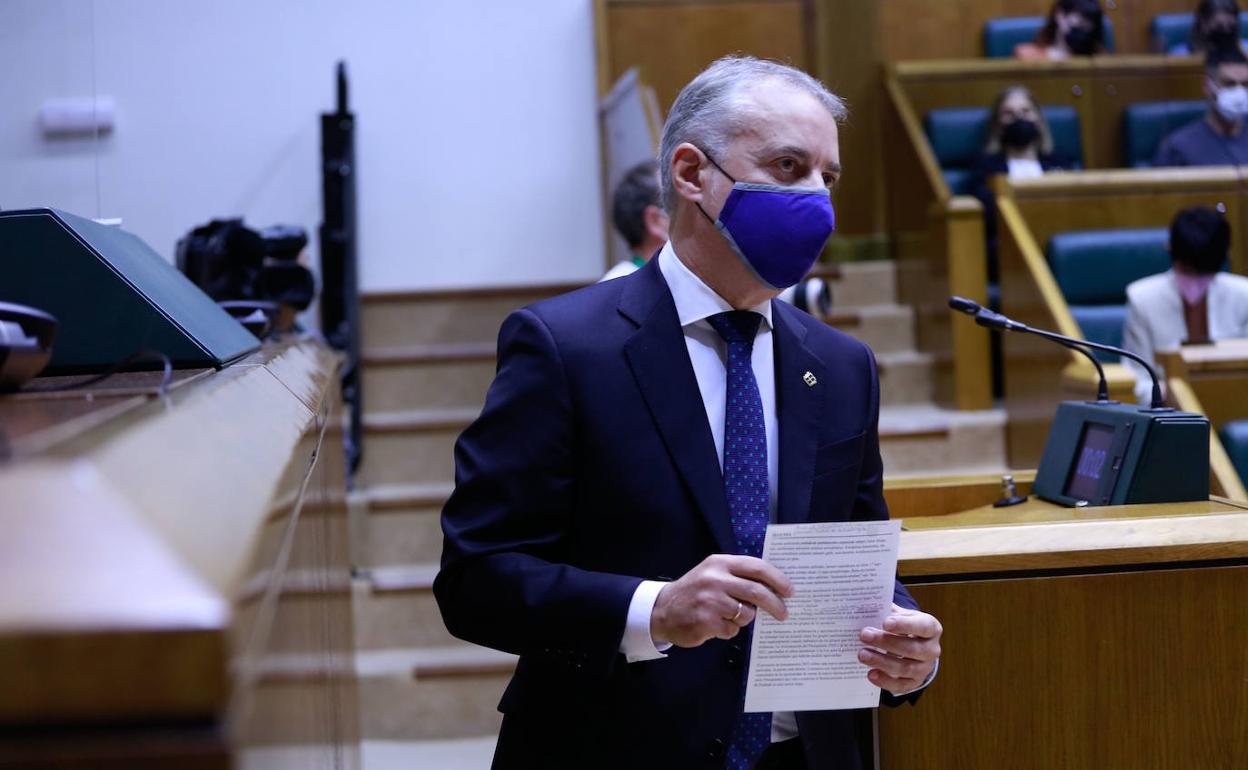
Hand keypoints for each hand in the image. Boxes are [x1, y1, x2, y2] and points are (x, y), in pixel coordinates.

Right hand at [651, 554, 792, 647]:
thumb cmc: (695, 592)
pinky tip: (715, 625)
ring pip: (746, 614)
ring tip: (728, 616)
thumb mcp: (713, 574)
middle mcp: (715, 579)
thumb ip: (738, 576)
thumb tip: (774, 588)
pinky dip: (729, 630)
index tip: (790, 591)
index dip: (777, 579)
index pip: (757, 567)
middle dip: (775, 604)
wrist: (662, 610)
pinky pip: (732, 629)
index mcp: (719, 563)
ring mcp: (710, 600)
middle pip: (757, 592)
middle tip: (784, 613)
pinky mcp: (706, 621)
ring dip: (744, 619)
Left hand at [858, 603, 942, 694]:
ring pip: (905, 667)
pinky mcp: (914, 682)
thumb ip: (888, 610)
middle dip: (886, 642)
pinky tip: (871, 673)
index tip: (885, 622)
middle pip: (912, 648)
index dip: (905, 625)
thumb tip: (866, 605)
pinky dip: (885, 681)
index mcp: (931, 628)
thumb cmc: (904, 626)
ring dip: (882, 661)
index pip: (922, 626)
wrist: (912, 645)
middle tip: (864, 635)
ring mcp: (924, 668)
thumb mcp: (900, 615)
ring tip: (862, 654)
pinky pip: (901, 685)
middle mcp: (932, 649)